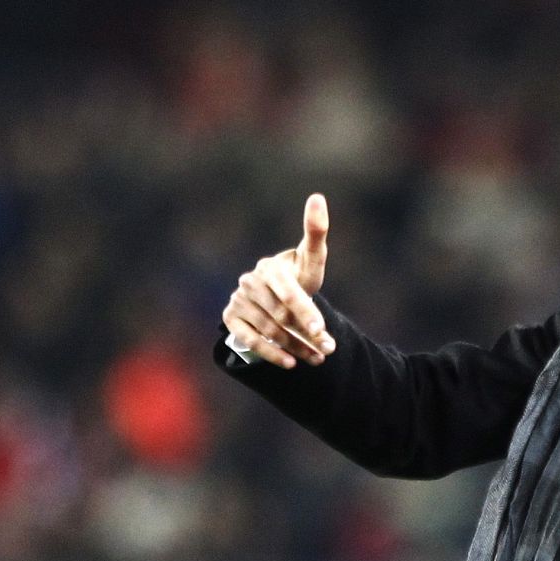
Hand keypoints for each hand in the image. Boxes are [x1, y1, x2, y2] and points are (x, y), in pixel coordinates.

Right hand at [222, 193, 335, 368]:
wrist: (273, 292)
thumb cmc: (298, 275)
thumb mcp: (310, 259)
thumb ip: (315, 232)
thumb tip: (317, 196)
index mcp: (271, 267)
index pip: (288, 292)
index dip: (305, 312)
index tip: (321, 330)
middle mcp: (250, 282)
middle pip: (280, 316)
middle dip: (306, 335)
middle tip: (329, 351)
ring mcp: (238, 300)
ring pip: (268, 331)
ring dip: (294, 348)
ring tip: (317, 359)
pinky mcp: (230, 318)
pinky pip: (248, 340)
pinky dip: (269, 354)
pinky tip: (289, 363)